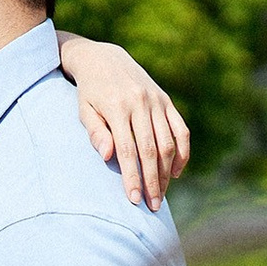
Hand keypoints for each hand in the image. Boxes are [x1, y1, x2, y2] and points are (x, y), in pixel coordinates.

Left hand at [60, 36, 191, 208]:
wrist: (104, 59)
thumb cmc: (90, 92)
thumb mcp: (84, 110)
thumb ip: (95, 132)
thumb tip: (107, 156)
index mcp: (117, 107)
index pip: (128, 151)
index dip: (132, 177)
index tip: (134, 200)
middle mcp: (140, 103)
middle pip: (151, 150)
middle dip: (152, 181)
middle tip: (153, 206)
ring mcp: (156, 101)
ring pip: (168, 143)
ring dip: (167, 172)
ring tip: (162, 194)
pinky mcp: (166, 101)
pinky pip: (180, 129)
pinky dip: (182, 152)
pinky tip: (177, 172)